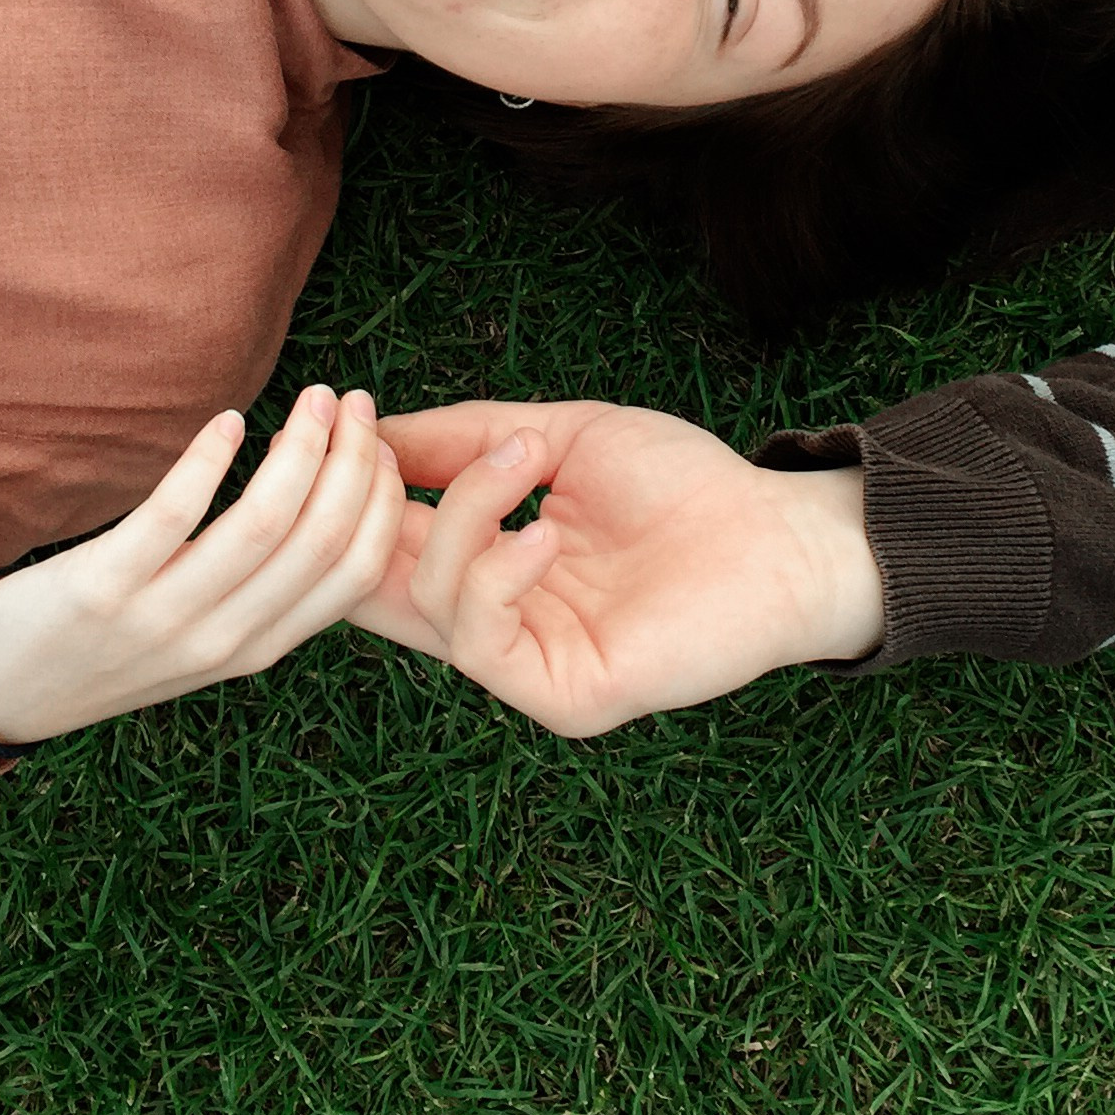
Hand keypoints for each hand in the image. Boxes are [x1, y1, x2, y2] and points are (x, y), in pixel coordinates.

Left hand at [0, 385, 402, 753]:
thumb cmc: (112, 645)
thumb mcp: (206, 639)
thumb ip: (265, 591)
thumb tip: (333, 506)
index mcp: (258, 650)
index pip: (355, 575)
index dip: (381, 502)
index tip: (380, 443)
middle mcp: (220, 641)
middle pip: (322, 541)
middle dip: (351, 459)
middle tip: (350, 400)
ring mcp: (161, 618)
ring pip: (263, 523)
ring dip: (300, 448)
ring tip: (311, 398)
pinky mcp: (101, 587)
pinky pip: (173, 513)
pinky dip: (209, 458)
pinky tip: (228, 419)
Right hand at [348, 400, 883, 734]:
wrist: (777, 532)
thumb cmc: (684, 484)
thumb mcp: (558, 436)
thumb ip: (466, 437)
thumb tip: (370, 427)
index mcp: (488, 564)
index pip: (381, 539)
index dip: (349, 485)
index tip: (338, 419)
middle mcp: (495, 619)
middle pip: (373, 583)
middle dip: (360, 509)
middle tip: (362, 445)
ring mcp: (525, 662)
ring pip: (425, 599)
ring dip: (462, 514)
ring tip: (525, 462)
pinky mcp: (560, 695)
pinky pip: (482, 642)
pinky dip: (497, 574)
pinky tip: (546, 530)